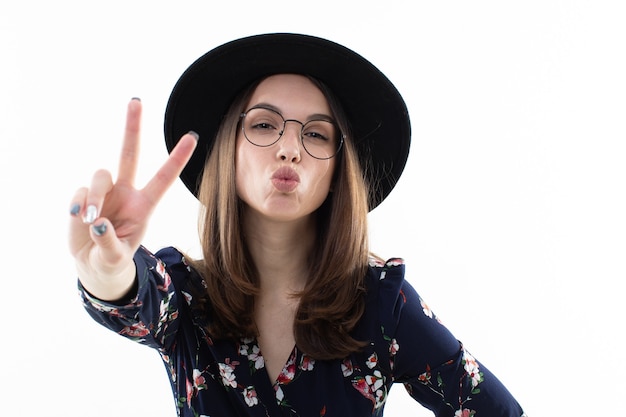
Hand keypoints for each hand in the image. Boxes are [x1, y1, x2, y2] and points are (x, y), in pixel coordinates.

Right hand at [69, 98, 196, 299]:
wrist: (92, 264)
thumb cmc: (113, 259)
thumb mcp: (116, 257)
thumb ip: (109, 242)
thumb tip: (97, 223)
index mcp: (144, 206)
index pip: (164, 179)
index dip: (177, 158)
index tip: (192, 135)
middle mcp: (126, 192)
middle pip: (129, 154)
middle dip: (133, 128)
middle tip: (136, 101)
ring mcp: (105, 192)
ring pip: (101, 175)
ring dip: (96, 196)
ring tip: (91, 219)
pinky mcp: (83, 197)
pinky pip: (81, 191)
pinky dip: (79, 204)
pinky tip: (80, 218)